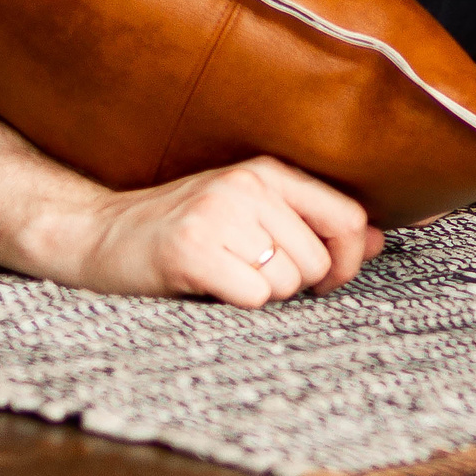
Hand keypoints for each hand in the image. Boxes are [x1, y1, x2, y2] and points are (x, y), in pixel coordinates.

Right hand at [60, 156, 382, 307]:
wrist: (95, 234)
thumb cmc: (183, 228)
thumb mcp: (252, 213)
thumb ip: (314, 222)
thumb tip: (379, 239)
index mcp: (269, 171)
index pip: (348, 217)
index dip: (348, 259)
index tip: (326, 280)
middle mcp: (247, 186)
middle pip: (318, 260)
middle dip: (295, 284)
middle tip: (250, 276)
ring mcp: (218, 216)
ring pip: (287, 282)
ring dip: (263, 294)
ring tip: (226, 276)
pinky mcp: (191, 252)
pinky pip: (253, 296)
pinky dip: (237, 303)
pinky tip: (209, 287)